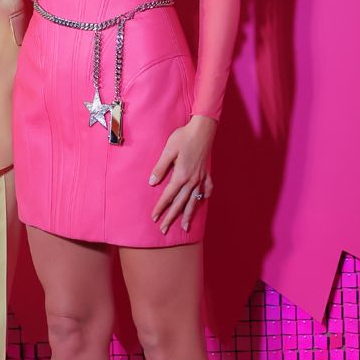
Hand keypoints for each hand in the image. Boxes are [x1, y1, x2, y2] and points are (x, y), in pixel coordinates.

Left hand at [149, 114, 215, 234]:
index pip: (168, 196)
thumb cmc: (183, 138)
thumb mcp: (168, 151)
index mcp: (181, 176)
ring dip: (188, 214)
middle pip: (180, 203)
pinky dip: (204, 197)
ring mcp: (201, 178)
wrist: (202, 129)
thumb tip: (152, 182)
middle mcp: (192, 181)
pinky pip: (207, 189)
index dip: (160, 207)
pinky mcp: (207, 173)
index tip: (154, 217)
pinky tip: (202, 201)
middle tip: (164, 230)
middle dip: (171, 217)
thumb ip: (160, 167)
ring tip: (185, 227)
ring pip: (194, 201)